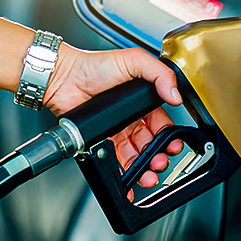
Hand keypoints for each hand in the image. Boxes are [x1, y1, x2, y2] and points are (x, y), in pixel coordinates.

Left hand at [43, 45, 182, 191]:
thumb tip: (176, 95)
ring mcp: (117, 130)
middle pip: (152, 143)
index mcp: (143, 100)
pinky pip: (116, 161)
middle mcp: (132, 117)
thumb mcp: (134, 59)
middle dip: (159, 156)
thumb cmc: (95, 65)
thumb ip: (160, 73)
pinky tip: (131, 181)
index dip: (170, 137)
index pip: (163, 124)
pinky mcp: (102, 140)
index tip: (174, 145)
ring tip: (148, 175)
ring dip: (145, 168)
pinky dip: (125, 174)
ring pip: (136, 155)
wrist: (64, 77)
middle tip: (159, 162)